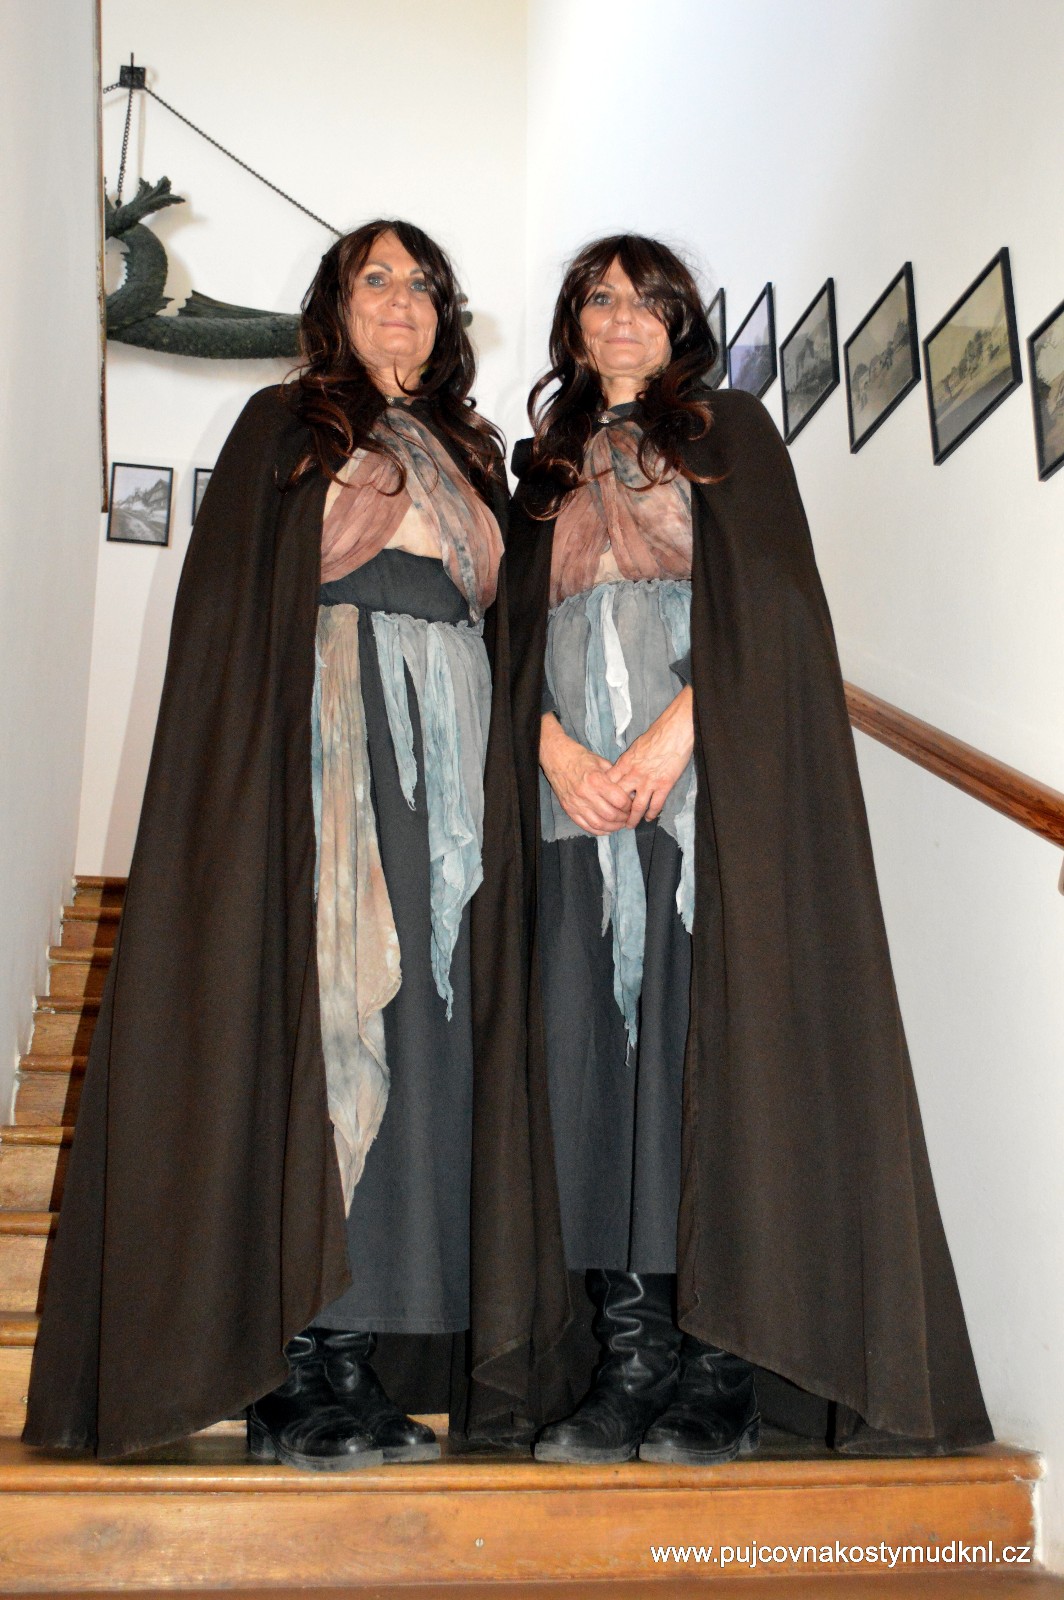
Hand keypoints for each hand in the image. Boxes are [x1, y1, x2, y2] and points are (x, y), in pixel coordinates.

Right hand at [540, 714, 631, 835]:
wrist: (556, 758)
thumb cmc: (580, 758)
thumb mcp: (601, 762)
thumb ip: (615, 777)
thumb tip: (628, 791)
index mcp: (596, 780)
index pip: (619, 800)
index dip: (629, 805)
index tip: (632, 804)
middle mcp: (586, 794)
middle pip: (611, 815)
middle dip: (623, 818)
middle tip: (628, 816)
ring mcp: (576, 804)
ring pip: (599, 824)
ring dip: (613, 827)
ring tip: (620, 824)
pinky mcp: (569, 810)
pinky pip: (586, 826)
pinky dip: (599, 831)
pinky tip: (607, 828)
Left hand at [608, 687, 693, 826]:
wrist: (674, 732)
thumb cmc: (657, 735)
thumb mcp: (635, 747)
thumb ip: (627, 761)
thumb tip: (622, 769)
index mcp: (625, 763)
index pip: (609, 783)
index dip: (604, 795)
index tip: (602, 803)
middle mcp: (634, 774)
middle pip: (619, 798)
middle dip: (615, 811)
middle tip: (613, 820)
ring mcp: (649, 781)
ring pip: (637, 806)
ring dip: (632, 818)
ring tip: (629, 826)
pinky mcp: (664, 785)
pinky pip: (655, 804)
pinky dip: (652, 814)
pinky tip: (650, 818)